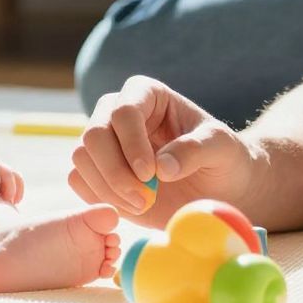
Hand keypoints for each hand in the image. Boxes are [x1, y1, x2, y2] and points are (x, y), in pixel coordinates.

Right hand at [69, 75, 255, 227]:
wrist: (218, 188)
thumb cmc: (224, 159)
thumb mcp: (222, 148)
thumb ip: (196, 150)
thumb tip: (162, 166)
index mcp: (146, 94)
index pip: (123, 111)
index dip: (132, 144)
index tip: (151, 174)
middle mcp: (117, 112)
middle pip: (93, 135)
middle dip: (115, 171)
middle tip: (145, 199)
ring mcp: (104, 142)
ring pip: (81, 158)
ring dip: (109, 188)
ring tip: (144, 204)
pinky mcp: (96, 171)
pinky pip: (78, 181)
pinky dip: (100, 198)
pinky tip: (132, 208)